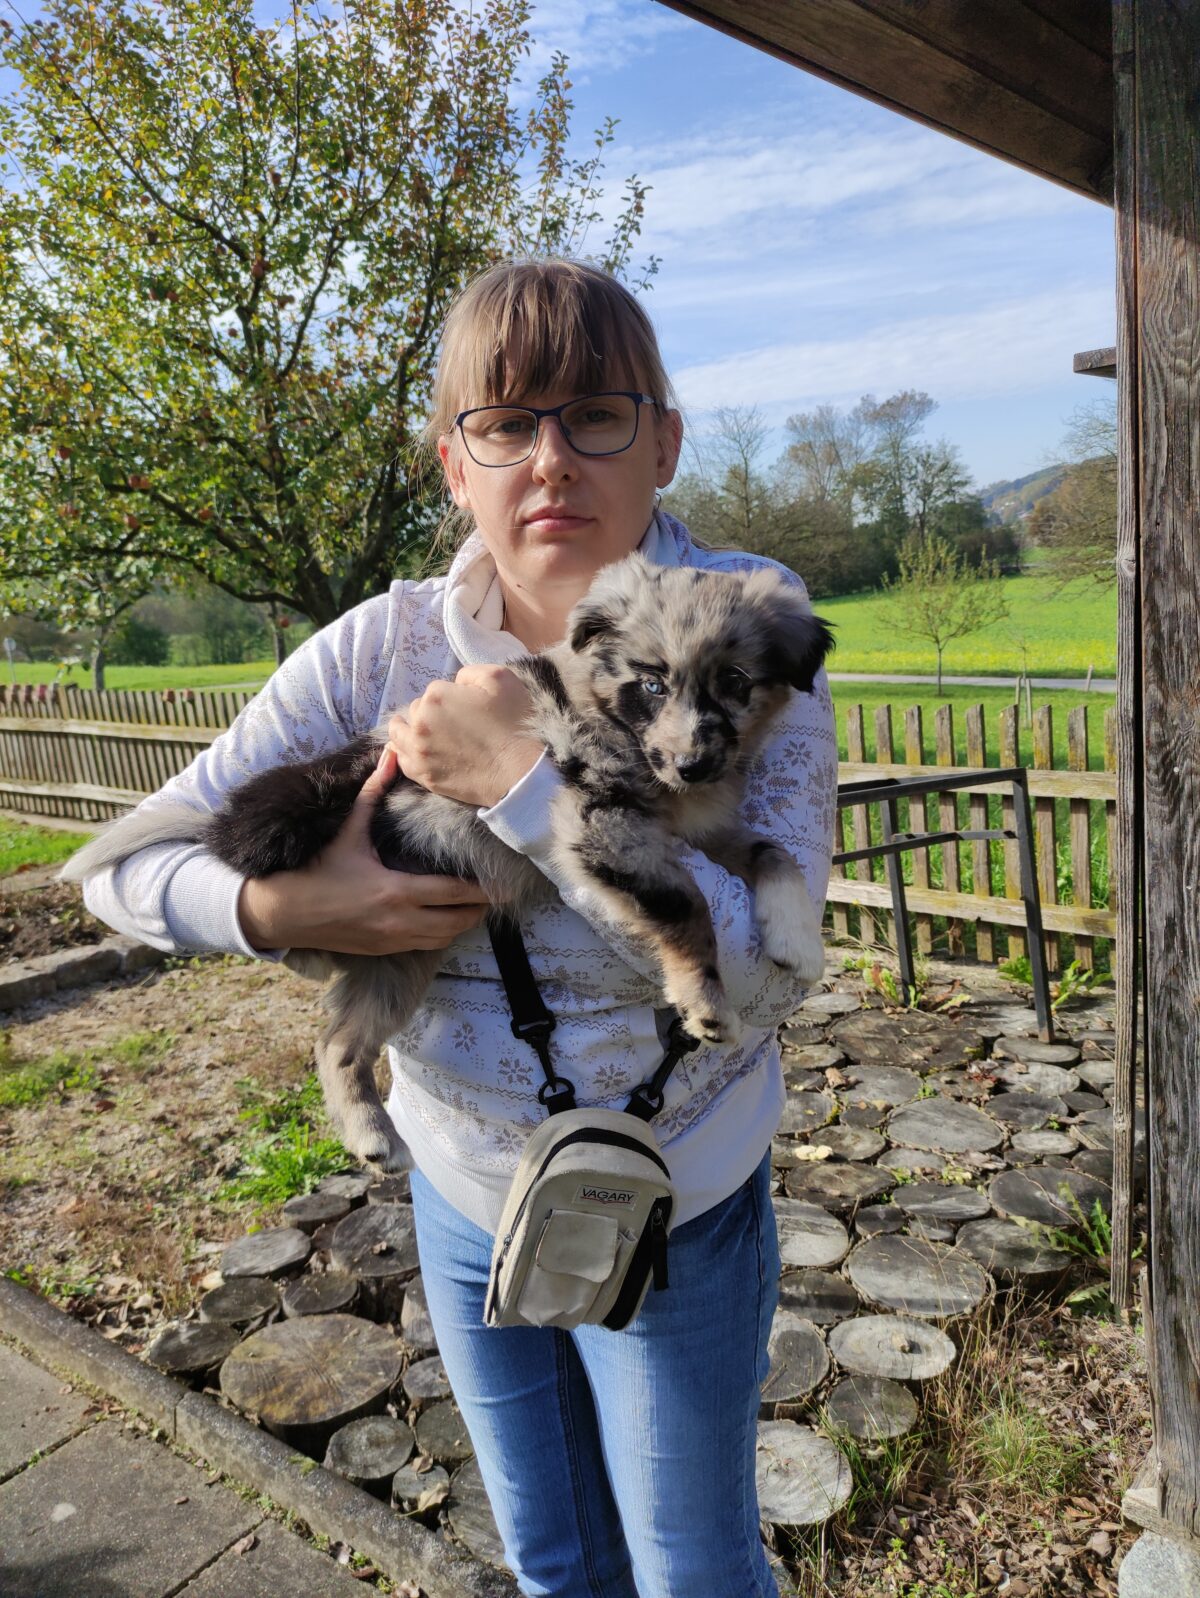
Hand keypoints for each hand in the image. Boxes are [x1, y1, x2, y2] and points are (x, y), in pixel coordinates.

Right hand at [237, 748, 491, 954]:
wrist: (280, 913)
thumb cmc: (315, 871)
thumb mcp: (348, 832)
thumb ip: (372, 792)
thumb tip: (391, 755)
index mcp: (395, 891)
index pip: (454, 894)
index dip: (483, 890)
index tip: (503, 882)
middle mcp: (398, 921)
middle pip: (457, 922)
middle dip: (479, 909)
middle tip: (496, 894)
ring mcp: (391, 940)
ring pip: (443, 939)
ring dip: (461, 924)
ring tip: (473, 906)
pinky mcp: (382, 951)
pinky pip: (423, 947)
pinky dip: (439, 934)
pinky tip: (442, 918)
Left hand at [387, 663, 542, 807]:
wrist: (519, 772)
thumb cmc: (514, 724)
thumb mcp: (500, 678)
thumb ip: (470, 672)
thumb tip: (456, 683)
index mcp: (436, 696)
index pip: (435, 689)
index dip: (452, 695)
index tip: (468, 706)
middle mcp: (421, 723)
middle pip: (416, 710)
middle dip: (430, 711)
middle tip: (453, 721)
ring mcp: (419, 752)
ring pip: (400, 734)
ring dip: (407, 729)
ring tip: (417, 731)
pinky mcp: (424, 776)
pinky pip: (402, 760)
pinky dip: (403, 752)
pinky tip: (410, 750)